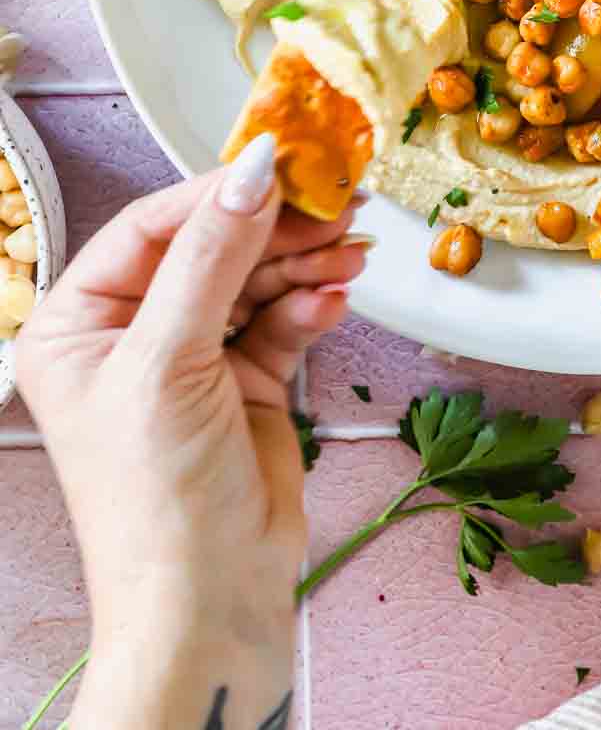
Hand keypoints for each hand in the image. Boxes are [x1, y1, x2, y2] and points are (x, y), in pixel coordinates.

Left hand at [16, 132, 369, 729]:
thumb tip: (254, 165)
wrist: (210, 609)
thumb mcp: (170, 362)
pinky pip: (283, 322)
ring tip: (350, 251)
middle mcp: (130, 338)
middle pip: (212, 247)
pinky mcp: (246, 386)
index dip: (216, 192)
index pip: (151, 227)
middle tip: (336, 200)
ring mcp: (191, 361)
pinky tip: (338, 298)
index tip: (281, 162)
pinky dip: (313, 307)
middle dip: (275, 227)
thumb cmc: (156, 502)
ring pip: (256, 279)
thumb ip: (213, 254)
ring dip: (306, 263)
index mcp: (78, 327)